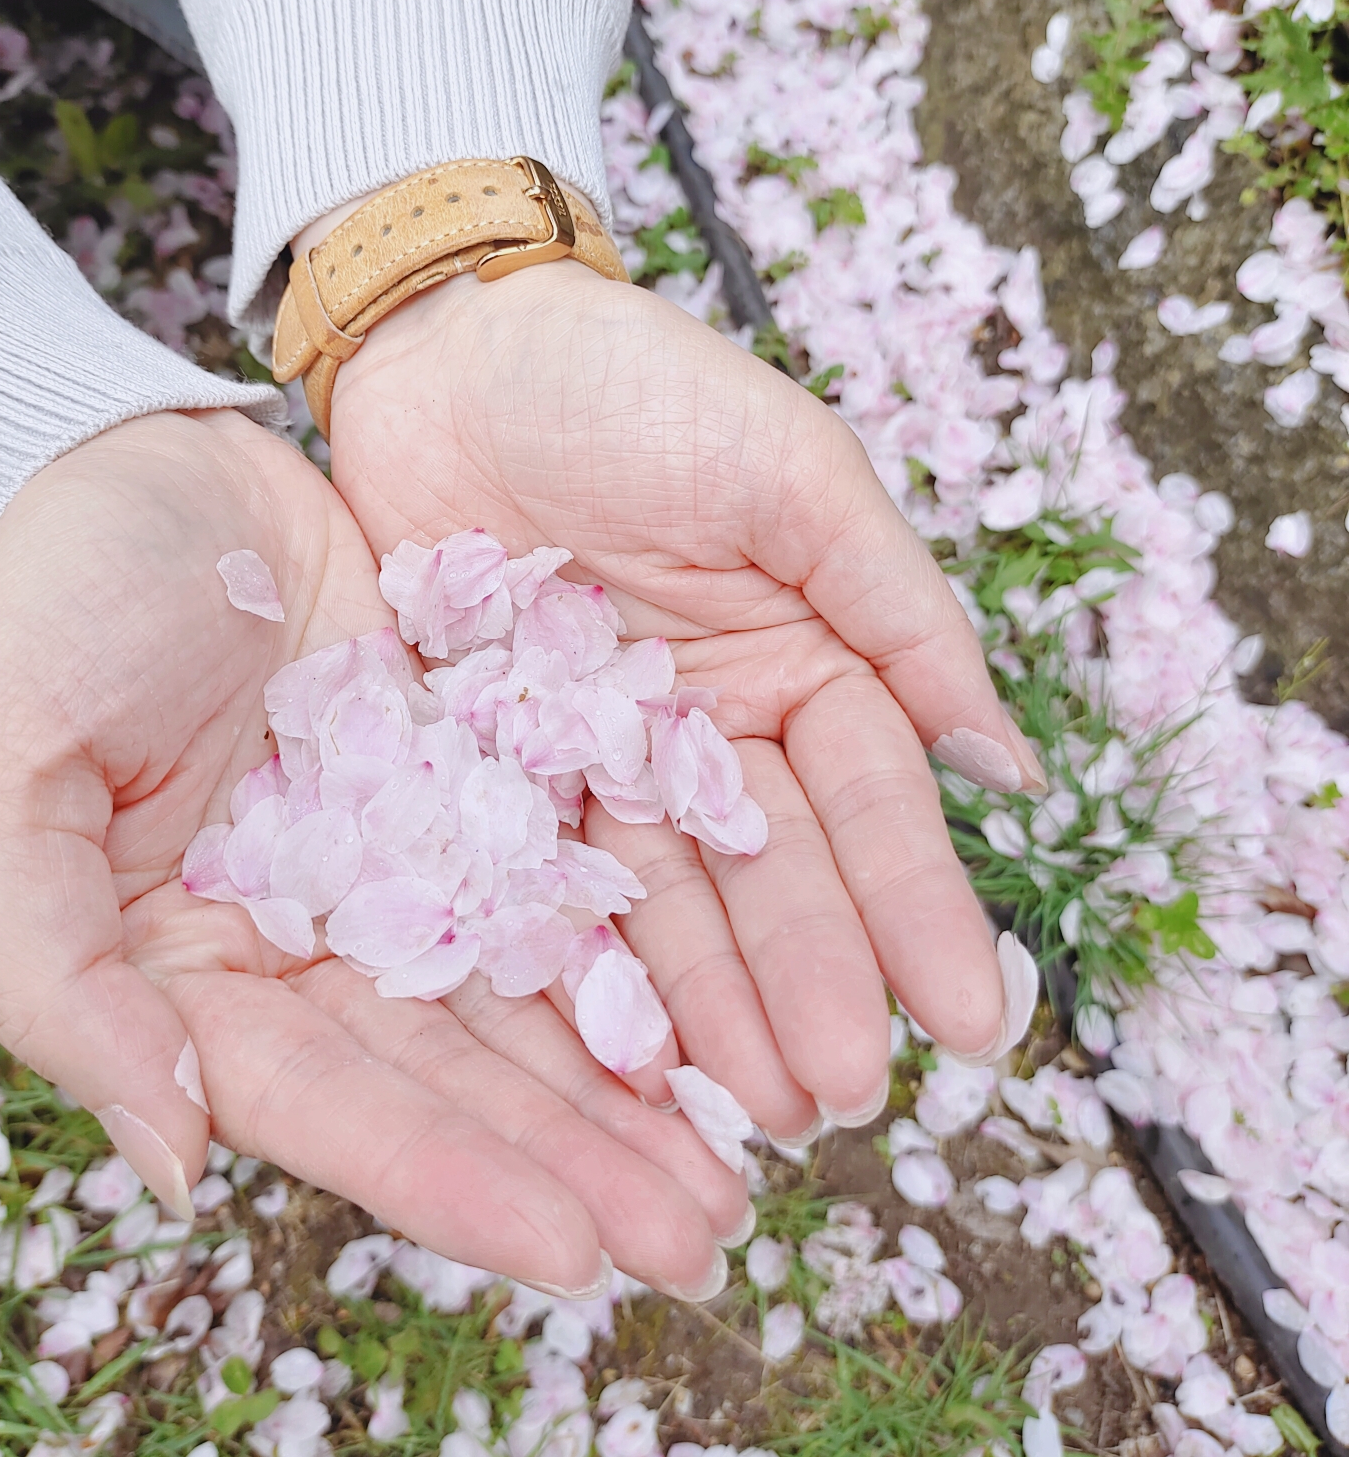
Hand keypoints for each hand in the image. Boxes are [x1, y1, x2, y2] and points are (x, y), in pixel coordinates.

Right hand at [0, 410, 745, 1298]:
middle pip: (452, 1079)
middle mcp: (305, 946)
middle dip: (575, 1164)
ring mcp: (397, 870)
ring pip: (526, 1003)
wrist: (145, 459)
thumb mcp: (1, 772)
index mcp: (186, 973)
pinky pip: (562, 884)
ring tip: (739, 1171)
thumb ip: (58, 977)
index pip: (325, 1103)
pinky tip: (723, 1020)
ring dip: (628, 1091)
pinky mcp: (469, 790)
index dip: (445, 1180)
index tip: (574, 1255)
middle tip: (708, 1243)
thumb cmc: (47, 605)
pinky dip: (639, 956)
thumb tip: (173, 1164)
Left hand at [329, 268, 1042, 1141]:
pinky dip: (582, 965)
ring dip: (710, 1008)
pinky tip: (617, 1055)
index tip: (973, 1021)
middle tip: (839, 1101)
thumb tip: (1007, 769)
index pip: (873, 805)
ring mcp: (601, 762)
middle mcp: (710, 731)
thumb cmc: (633, 384)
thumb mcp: (792, 474)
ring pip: (666, 903)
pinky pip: (543, 881)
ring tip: (744, 1110)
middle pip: (772, 878)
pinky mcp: (493, 772)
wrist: (448, 346)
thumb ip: (897, 613)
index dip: (917, 911)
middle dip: (811, 987)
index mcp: (801, 660)